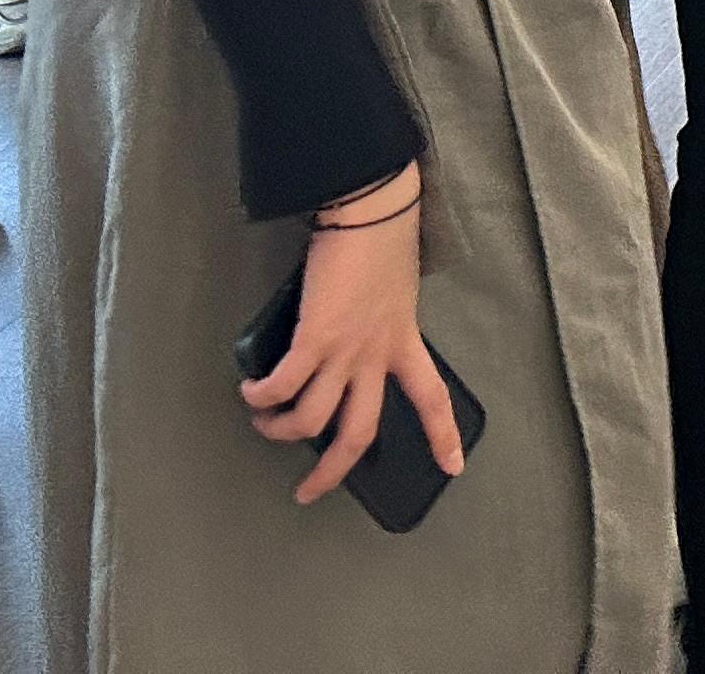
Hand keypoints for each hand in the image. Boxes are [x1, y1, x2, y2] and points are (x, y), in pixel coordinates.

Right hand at [241, 167, 460, 506]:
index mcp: (405, 342)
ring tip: (265, 422)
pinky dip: (263, 396)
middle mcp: (378, 354)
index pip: (433, 397)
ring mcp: (346, 349)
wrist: (370, 212)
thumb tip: (348, 340)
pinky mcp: (315, 337)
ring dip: (282, 430)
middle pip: (360, 432)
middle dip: (332, 471)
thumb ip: (378, 324)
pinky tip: (252, 392)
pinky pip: (283, 386)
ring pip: (312, 419)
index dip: (442, 436)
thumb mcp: (394, 293)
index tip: (453, 468)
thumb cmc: (382, 242)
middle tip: (308, 492)